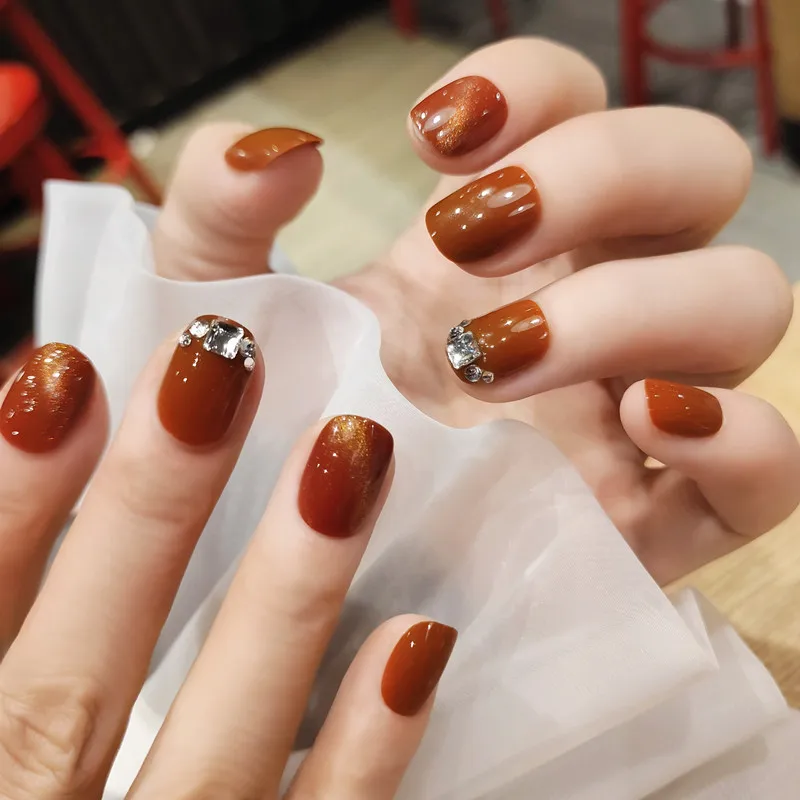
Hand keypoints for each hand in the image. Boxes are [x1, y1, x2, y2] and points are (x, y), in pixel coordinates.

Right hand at [0, 334, 453, 794]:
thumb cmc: (23, 799)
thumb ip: (16, 624)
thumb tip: (34, 464)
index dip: (5, 503)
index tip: (63, 370)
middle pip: (71, 685)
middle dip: (142, 518)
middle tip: (218, 361)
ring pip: (215, 756)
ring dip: (283, 601)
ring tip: (353, 450)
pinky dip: (362, 758)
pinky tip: (418, 641)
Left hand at [153, 38, 799, 585]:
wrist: (300, 572)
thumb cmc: (270, 433)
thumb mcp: (227, 314)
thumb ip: (222, 216)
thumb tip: (279, 150)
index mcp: (497, 243)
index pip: (575, 103)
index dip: (533, 85)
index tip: (434, 139)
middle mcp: (587, 302)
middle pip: (694, 173)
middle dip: (600, 173)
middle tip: (473, 242)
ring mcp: (633, 409)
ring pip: (743, 303)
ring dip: (638, 303)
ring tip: (501, 351)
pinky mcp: (656, 519)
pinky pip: (772, 470)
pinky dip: (744, 434)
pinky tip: (647, 412)